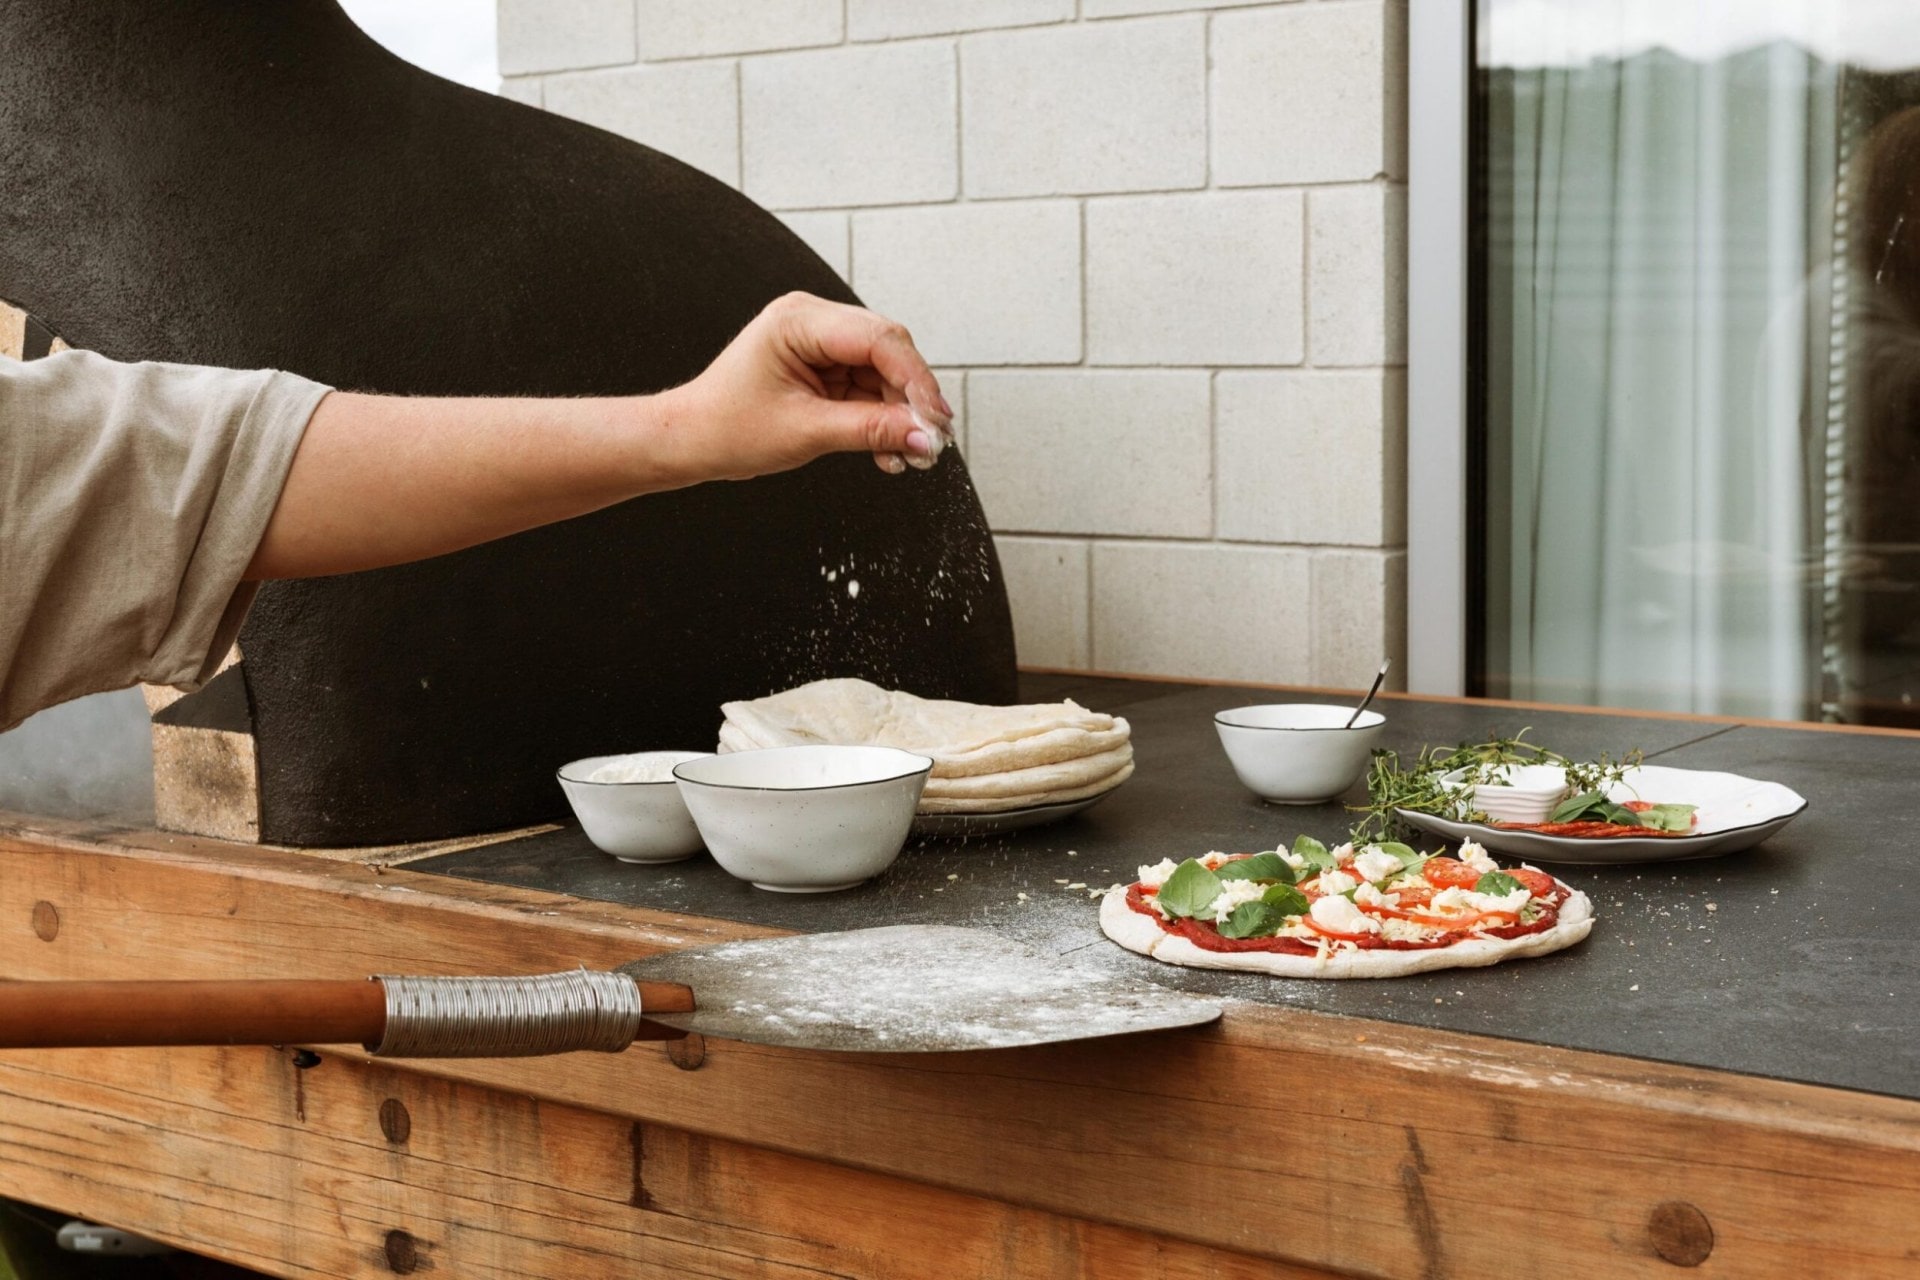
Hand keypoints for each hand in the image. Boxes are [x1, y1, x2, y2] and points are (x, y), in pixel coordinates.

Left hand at [659, 292, 954, 480]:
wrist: (693, 442)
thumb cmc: (728, 428)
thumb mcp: (805, 432)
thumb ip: (870, 430)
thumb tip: (924, 436)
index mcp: (798, 320)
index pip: (879, 339)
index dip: (916, 380)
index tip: (935, 420)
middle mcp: (813, 321)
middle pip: (889, 351)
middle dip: (912, 399)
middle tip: (931, 442)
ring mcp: (821, 344)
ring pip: (886, 374)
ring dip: (900, 416)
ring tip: (908, 456)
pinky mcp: (826, 369)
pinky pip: (871, 390)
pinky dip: (883, 421)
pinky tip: (888, 452)